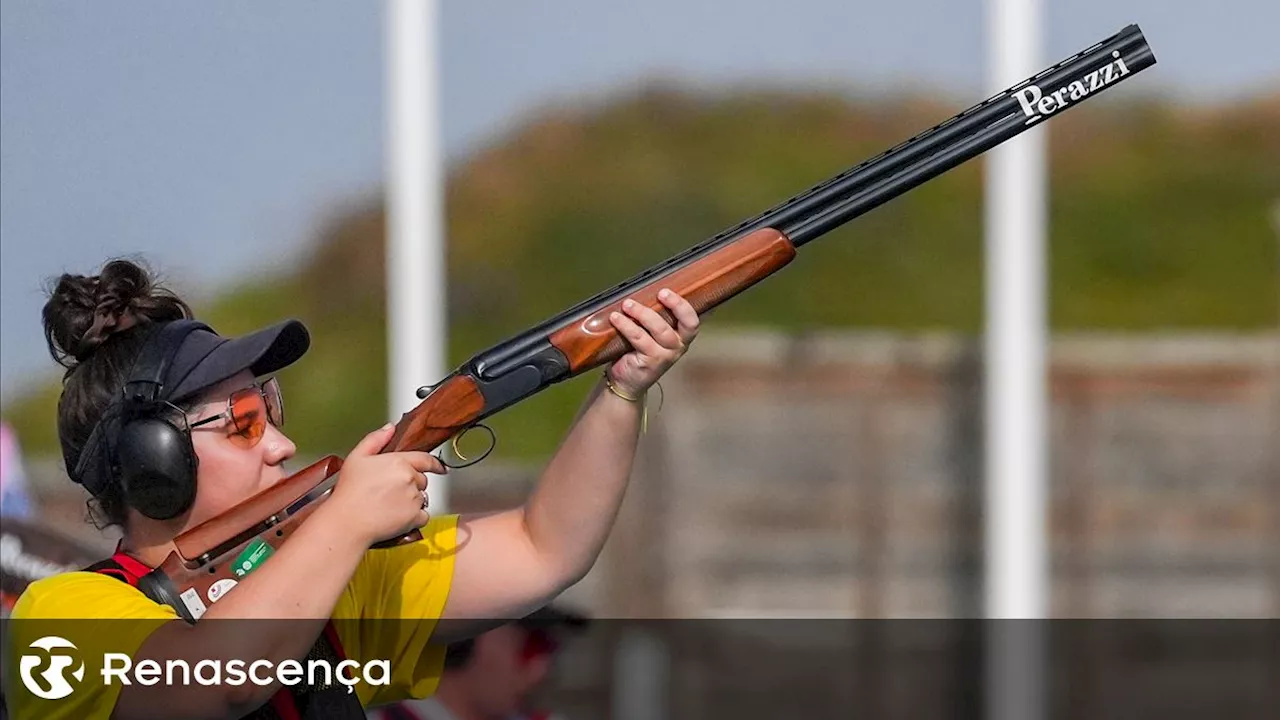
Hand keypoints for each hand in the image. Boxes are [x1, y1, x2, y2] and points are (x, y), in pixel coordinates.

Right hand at [327, 424, 446, 545]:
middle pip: (422, 480)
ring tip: (389, 505)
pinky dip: (414, 518)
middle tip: (390, 492)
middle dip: (411, 485)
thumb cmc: (349, 492)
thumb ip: (375, 439)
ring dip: (412, 502)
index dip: (435, 464)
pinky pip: (423, 516)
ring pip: (422, 498)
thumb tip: (389, 428)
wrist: (347, 522)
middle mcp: (410, 479)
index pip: (425, 459)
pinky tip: (396, 517)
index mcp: (399, 462)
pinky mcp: (415, 517)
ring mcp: (414, 499)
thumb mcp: (357, 457)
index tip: (440, 468)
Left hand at [605, 288, 700, 396]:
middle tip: (659, 292)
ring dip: (642, 314)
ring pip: (660, 330)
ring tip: (627, 305)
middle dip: (672, 304)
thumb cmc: (638, 351)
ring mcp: (665, 355)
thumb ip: (654, 316)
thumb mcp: (651, 333)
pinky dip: (627, 326)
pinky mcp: (650, 362)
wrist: (626, 380)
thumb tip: (645, 290)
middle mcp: (678, 346)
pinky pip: (639, 339)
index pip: (692, 320)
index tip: (669, 292)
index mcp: (682, 336)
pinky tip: (616, 318)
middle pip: (682, 324)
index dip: (684, 306)